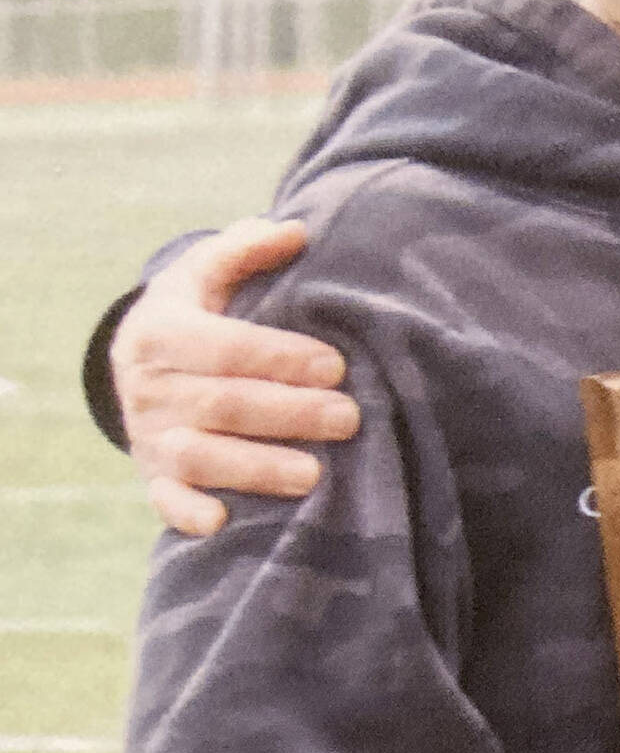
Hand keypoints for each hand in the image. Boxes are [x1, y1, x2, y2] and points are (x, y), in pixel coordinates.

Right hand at [111, 219, 361, 537]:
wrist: (137, 362)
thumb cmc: (191, 313)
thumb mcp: (205, 272)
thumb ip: (243, 249)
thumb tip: (295, 230)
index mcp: (159, 334)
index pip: (225, 348)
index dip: (281, 358)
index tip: (337, 366)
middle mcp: (148, 389)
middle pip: (222, 405)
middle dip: (289, 414)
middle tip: (349, 418)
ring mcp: (149, 437)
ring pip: (199, 458)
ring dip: (256, 468)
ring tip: (314, 474)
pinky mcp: (153, 478)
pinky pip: (166, 501)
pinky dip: (189, 513)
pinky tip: (225, 522)